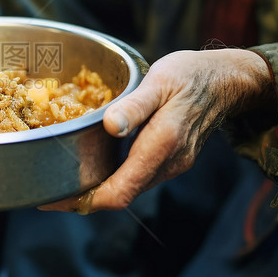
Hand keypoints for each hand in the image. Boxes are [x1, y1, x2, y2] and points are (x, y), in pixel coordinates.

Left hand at [40, 48, 274, 212]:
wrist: (227, 82)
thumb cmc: (191, 75)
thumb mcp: (160, 81)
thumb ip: (135, 106)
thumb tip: (110, 126)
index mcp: (162, 144)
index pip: (120, 190)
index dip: (86, 201)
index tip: (56, 200)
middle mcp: (169, 163)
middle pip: (120, 195)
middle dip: (85, 198)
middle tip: (50, 193)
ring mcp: (172, 165)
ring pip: (129, 188)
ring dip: (99, 189)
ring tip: (66, 180)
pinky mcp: (172, 161)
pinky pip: (138, 177)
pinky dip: (114, 177)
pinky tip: (95, 165)